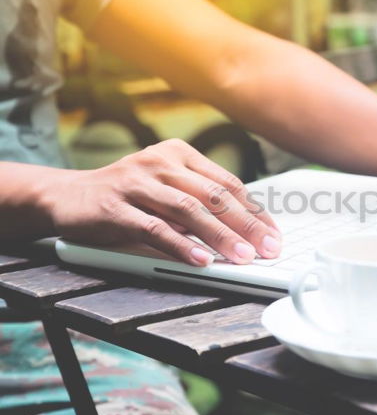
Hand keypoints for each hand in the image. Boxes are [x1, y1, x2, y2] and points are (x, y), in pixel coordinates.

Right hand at [42, 139, 280, 265]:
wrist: (65, 195)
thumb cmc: (127, 195)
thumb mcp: (166, 188)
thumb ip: (199, 200)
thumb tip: (245, 229)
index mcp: (179, 154)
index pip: (228, 183)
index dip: (254, 211)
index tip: (274, 234)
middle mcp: (160, 162)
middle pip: (214, 196)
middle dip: (246, 225)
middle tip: (269, 248)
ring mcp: (136, 183)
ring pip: (188, 210)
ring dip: (219, 236)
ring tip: (242, 257)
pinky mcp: (115, 208)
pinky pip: (154, 228)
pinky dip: (180, 246)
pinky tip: (201, 260)